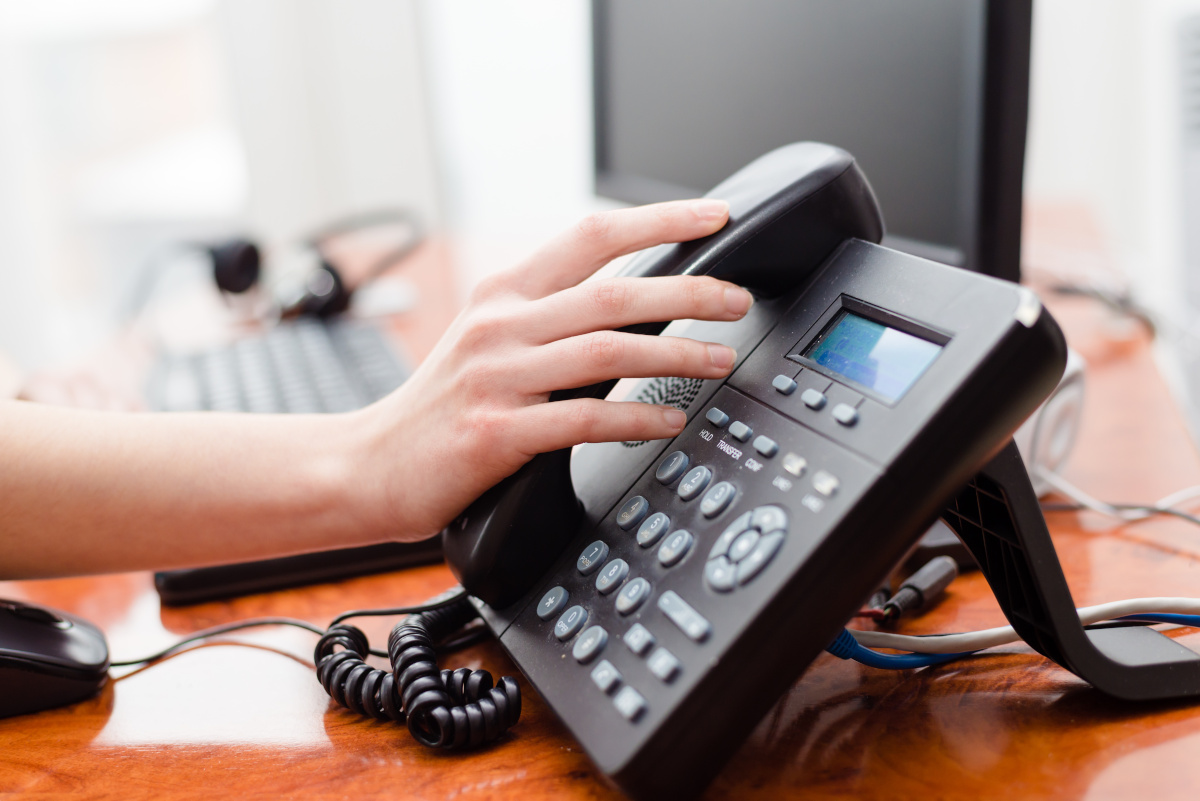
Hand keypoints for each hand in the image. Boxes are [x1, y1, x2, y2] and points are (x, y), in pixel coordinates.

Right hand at [349, 199, 752, 540]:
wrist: (368, 464)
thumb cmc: (439, 405)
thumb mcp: (488, 340)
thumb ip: (549, 317)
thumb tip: (633, 305)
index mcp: (504, 294)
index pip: (590, 236)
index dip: (658, 220)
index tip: (713, 216)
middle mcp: (501, 326)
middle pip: (613, 293)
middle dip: (689, 292)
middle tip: (736, 301)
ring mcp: (496, 378)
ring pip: (607, 352)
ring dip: (675, 354)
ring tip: (720, 361)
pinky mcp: (495, 432)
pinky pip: (583, 419)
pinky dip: (635, 417)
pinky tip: (669, 419)